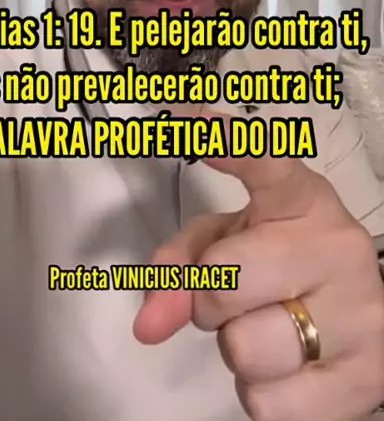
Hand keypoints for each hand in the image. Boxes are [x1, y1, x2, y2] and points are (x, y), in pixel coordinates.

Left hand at [133, 116, 383, 420]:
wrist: (358, 318)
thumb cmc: (282, 266)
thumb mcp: (229, 242)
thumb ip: (179, 264)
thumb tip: (148, 323)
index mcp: (301, 199)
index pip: (266, 162)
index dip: (225, 142)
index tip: (185, 117)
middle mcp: (336, 247)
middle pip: (223, 279)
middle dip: (210, 295)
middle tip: (237, 293)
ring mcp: (359, 314)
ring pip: (243, 347)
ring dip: (237, 347)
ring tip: (265, 327)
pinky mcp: (365, 378)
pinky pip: (265, 403)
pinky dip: (260, 394)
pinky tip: (288, 367)